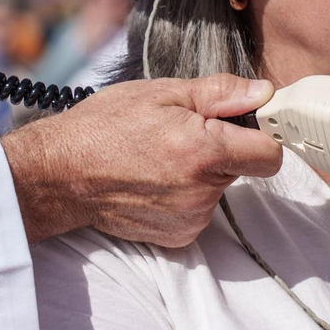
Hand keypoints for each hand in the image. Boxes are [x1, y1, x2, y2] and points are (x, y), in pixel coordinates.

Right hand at [0, 74, 283, 246]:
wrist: (59, 175)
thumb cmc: (106, 126)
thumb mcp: (163, 94)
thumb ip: (221, 94)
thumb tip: (265, 93)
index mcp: (203, 151)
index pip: (270, 155)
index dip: (262, 136)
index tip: (247, 126)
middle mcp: (202, 191)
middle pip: (243, 169)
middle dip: (225, 150)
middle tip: (184, 134)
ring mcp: (191, 218)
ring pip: (221, 189)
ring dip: (204, 173)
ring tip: (163, 158)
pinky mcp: (179, 236)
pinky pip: (201, 209)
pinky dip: (187, 195)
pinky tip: (156, 181)